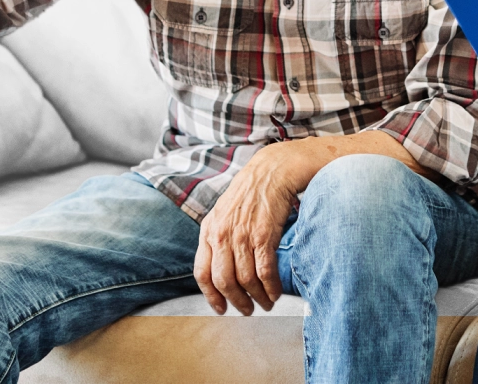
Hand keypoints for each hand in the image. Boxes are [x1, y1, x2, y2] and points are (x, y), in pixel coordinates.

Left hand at [194, 141, 309, 315]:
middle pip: (224, 281)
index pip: (202, 273)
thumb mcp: (224, 210)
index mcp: (209, 229)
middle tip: (247, 309)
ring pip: (245, 280)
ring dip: (256, 297)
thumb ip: (218, 235)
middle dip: (236, 301)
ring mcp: (242, 235)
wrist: (274, 169)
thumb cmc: (252, 189)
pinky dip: (270, 287)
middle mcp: (222, 235)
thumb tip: (220, 264)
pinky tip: (275, 292)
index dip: (211, 296)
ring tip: (265, 303)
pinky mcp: (263, 235)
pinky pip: (264, 271)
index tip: (221, 308)